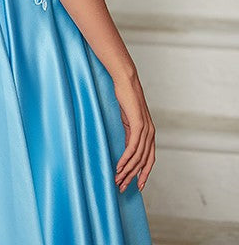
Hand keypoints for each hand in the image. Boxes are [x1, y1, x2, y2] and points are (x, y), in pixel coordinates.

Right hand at [112, 72, 155, 192]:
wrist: (126, 81)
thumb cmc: (126, 98)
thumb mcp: (128, 120)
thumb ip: (130, 135)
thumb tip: (128, 150)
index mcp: (149, 133)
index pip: (149, 159)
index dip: (143, 174)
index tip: (136, 186)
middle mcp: (150, 133)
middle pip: (143, 162)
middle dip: (133, 176)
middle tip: (122, 187)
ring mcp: (146, 129)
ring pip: (138, 157)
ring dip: (127, 170)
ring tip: (117, 179)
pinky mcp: (138, 125)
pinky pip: (133, 147)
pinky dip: (126, 159)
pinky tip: (119, 166)